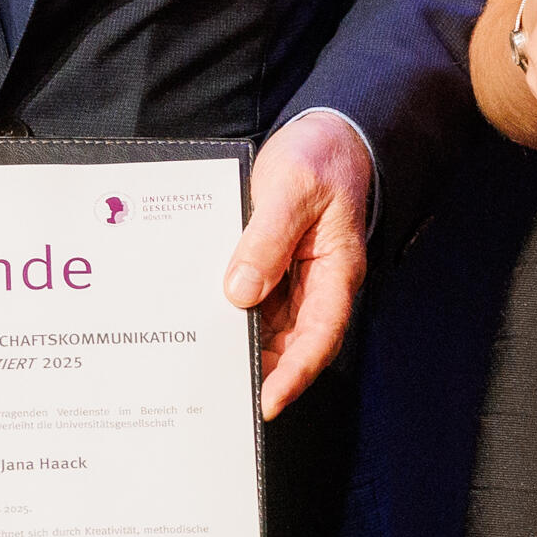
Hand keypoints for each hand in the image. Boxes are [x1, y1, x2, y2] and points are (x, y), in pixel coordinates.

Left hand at [225, 111, 373, 420]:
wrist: (327, 134)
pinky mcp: (273, 267)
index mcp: (337, 270)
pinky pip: (252, 302)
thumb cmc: (320, 157)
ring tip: (203, 374)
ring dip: (241, 349)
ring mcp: (294, 278)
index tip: (267, 402)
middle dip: (261, 374)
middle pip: (292, 344)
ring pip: (269, 329)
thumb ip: (268, 239)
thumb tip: (240, 294)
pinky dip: (229, 317)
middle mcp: (317, 284)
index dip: (295, 373)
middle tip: (220, 401)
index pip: (320, 335)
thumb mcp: (293, 188)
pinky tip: (200, 326)